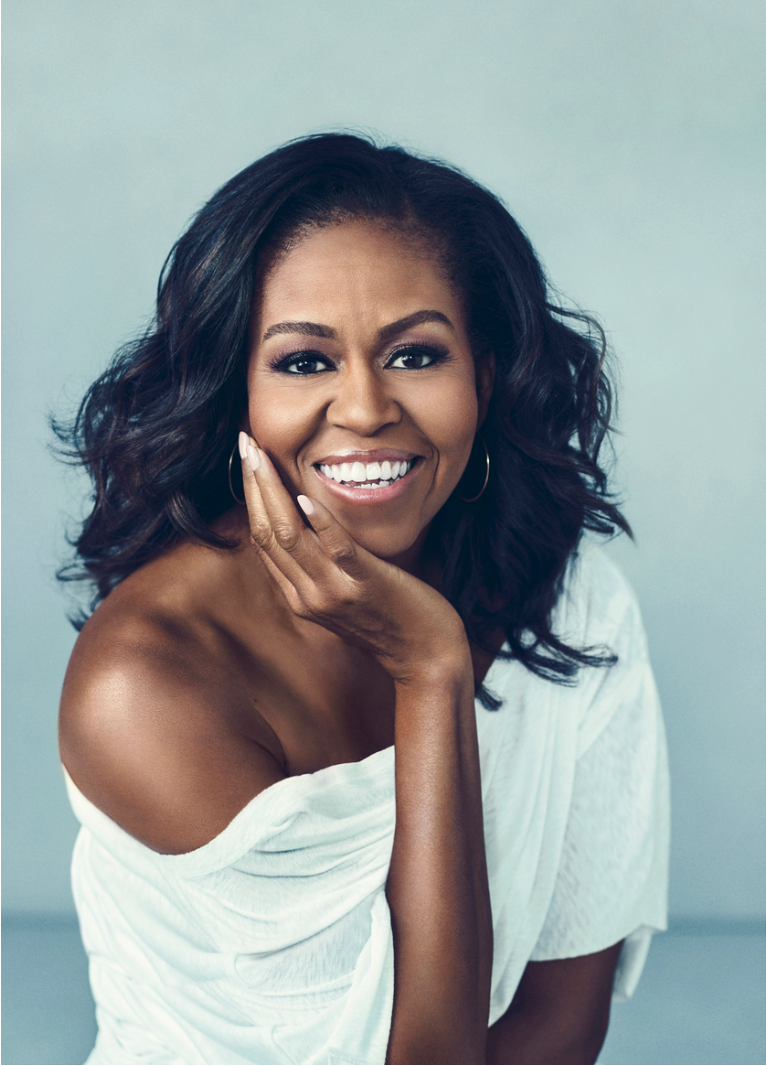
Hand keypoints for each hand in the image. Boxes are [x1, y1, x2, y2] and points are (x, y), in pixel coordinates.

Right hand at [238, 433, 469, 684]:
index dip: (250, 496)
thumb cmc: (390, 618)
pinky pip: (338, 550)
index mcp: (298, 596)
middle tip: (244, 444)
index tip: (247, 459)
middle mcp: (308, 596)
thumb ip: (319, 566)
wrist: (426, 657)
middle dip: (253, 485)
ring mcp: (335, 592)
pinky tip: (307, 496)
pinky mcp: (366, 586)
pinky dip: (319, 522)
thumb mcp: (341, 595)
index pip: (262, 540)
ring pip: (291, 537)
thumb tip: (307, 522)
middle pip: (268, 533)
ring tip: (263, 457)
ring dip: (273, 492)